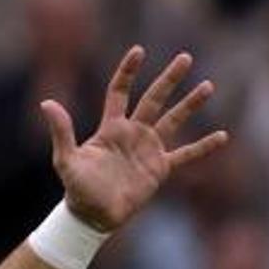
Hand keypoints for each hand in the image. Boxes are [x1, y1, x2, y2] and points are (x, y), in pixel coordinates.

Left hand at [40, 47, 227, 231]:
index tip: (139, 51)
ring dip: (190, 104)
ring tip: (208, 85)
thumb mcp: (66, 160)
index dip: (128, 72)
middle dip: (169, 79)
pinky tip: (222, 135)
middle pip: (154, 99)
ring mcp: (148, 149)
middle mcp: (132, 133)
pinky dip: (203, 146)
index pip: (120, 92)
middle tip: (185, 58)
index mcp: (110, 128)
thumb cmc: (77, 188)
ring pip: (174, 120)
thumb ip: (62, 131)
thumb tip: (46, 102)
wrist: (93, 216)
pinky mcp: (160, 169)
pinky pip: (186, 154)